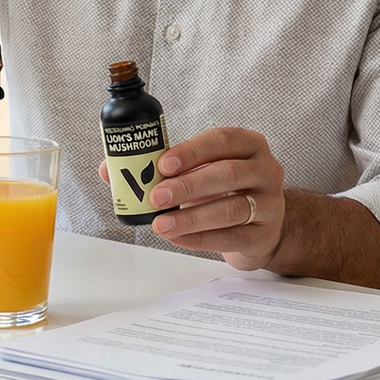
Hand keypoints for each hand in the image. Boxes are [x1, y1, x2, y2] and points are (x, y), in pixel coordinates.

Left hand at [102, 127, 285, 267]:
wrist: (263, 226)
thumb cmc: (225, 191)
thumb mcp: (200, 171)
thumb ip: (160, 168)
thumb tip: (110, 169)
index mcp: (248, 144)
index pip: (222, 141)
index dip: (192, 151)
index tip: (163, 165)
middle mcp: (265, 170)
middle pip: (228, 174)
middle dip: (187, 186)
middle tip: (156, 197)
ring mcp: (270, 204)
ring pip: (231, 208)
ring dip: (191, 217)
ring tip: (161, 223)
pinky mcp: (264, 235)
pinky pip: (232, 237)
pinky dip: (201, 238)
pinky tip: (177, 237)